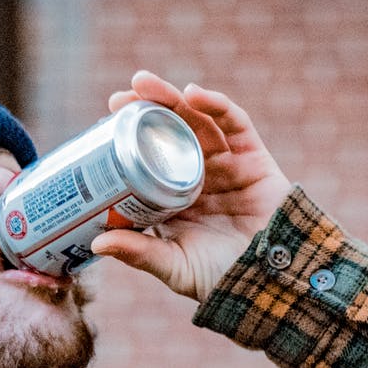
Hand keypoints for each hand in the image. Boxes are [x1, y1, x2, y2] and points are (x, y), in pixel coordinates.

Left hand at [90, 71, 291, 301]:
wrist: (272, 282)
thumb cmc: (221, 278)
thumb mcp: (173, 266)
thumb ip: (140, 253)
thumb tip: (95, 244)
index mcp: (172, 197)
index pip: (146, 158)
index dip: (126, 139)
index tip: (101, 127)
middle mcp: (196, 174)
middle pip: (169, 132)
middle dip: (145, 109)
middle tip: (119, 98)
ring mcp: (225, 163)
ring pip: (197, 121)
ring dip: (172, 98)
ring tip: (146, 85)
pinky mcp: (254, 157)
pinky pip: (235, 124)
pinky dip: (216, 105)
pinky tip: (194, 94)